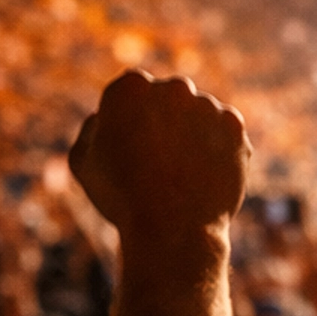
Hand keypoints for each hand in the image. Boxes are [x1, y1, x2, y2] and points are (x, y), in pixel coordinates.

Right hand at [69, 72, 248, 247]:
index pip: (134, 89)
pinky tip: (205, 172)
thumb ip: (92, 127)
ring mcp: (207, 105)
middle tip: (162, 158)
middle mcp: (172, 87)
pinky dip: (219, 147)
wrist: (172, 228)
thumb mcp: (83, 161)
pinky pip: (224, 131)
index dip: (134, 116)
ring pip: (200, 114)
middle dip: (167, 118)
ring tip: (183, 173)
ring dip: (195, 132)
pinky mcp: (233, 125)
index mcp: (131, 87)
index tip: (135, 142)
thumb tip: (105, 115)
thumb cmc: (121, 197)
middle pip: (170, 96)